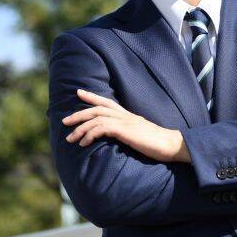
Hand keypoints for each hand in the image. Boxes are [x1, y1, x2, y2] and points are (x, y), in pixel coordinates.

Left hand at [62, 89, 189, 163]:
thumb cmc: (158, 144)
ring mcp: (125, 121)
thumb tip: (119, 138)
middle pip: (97, 108)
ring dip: (80, 128)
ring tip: (71, 139)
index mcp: (128, 115)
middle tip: (65, 121)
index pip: (107, 102)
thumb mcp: (140, 135)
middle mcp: (125, 115)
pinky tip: (84, 143)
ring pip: (96, 118)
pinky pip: (101, 128)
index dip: (92, 96)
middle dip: (79, 114)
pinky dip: (90, 134)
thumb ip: (129, 133)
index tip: (79, 92)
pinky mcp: (124, 130)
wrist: (171, 144)